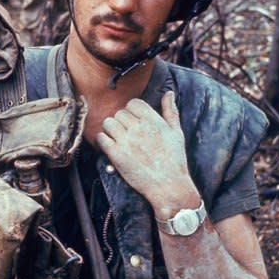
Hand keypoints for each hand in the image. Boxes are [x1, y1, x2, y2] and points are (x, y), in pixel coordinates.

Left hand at [95, 91, 196, 212]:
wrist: (168, 186)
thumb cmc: (175, 160)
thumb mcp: (176, 132)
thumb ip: (171, 111)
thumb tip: (169, 93)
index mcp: (153, 120)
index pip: (133, 103)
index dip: (132, 111)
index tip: (134, 120)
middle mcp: (138, 128)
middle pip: (119, 113)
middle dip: (122, 121)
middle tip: (127, 133)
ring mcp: (126, 141)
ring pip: (108, 123)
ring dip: (111, 129)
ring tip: (118, 138)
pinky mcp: (116, 154)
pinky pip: (101, 138)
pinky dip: (103, 140)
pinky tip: (110, 146)